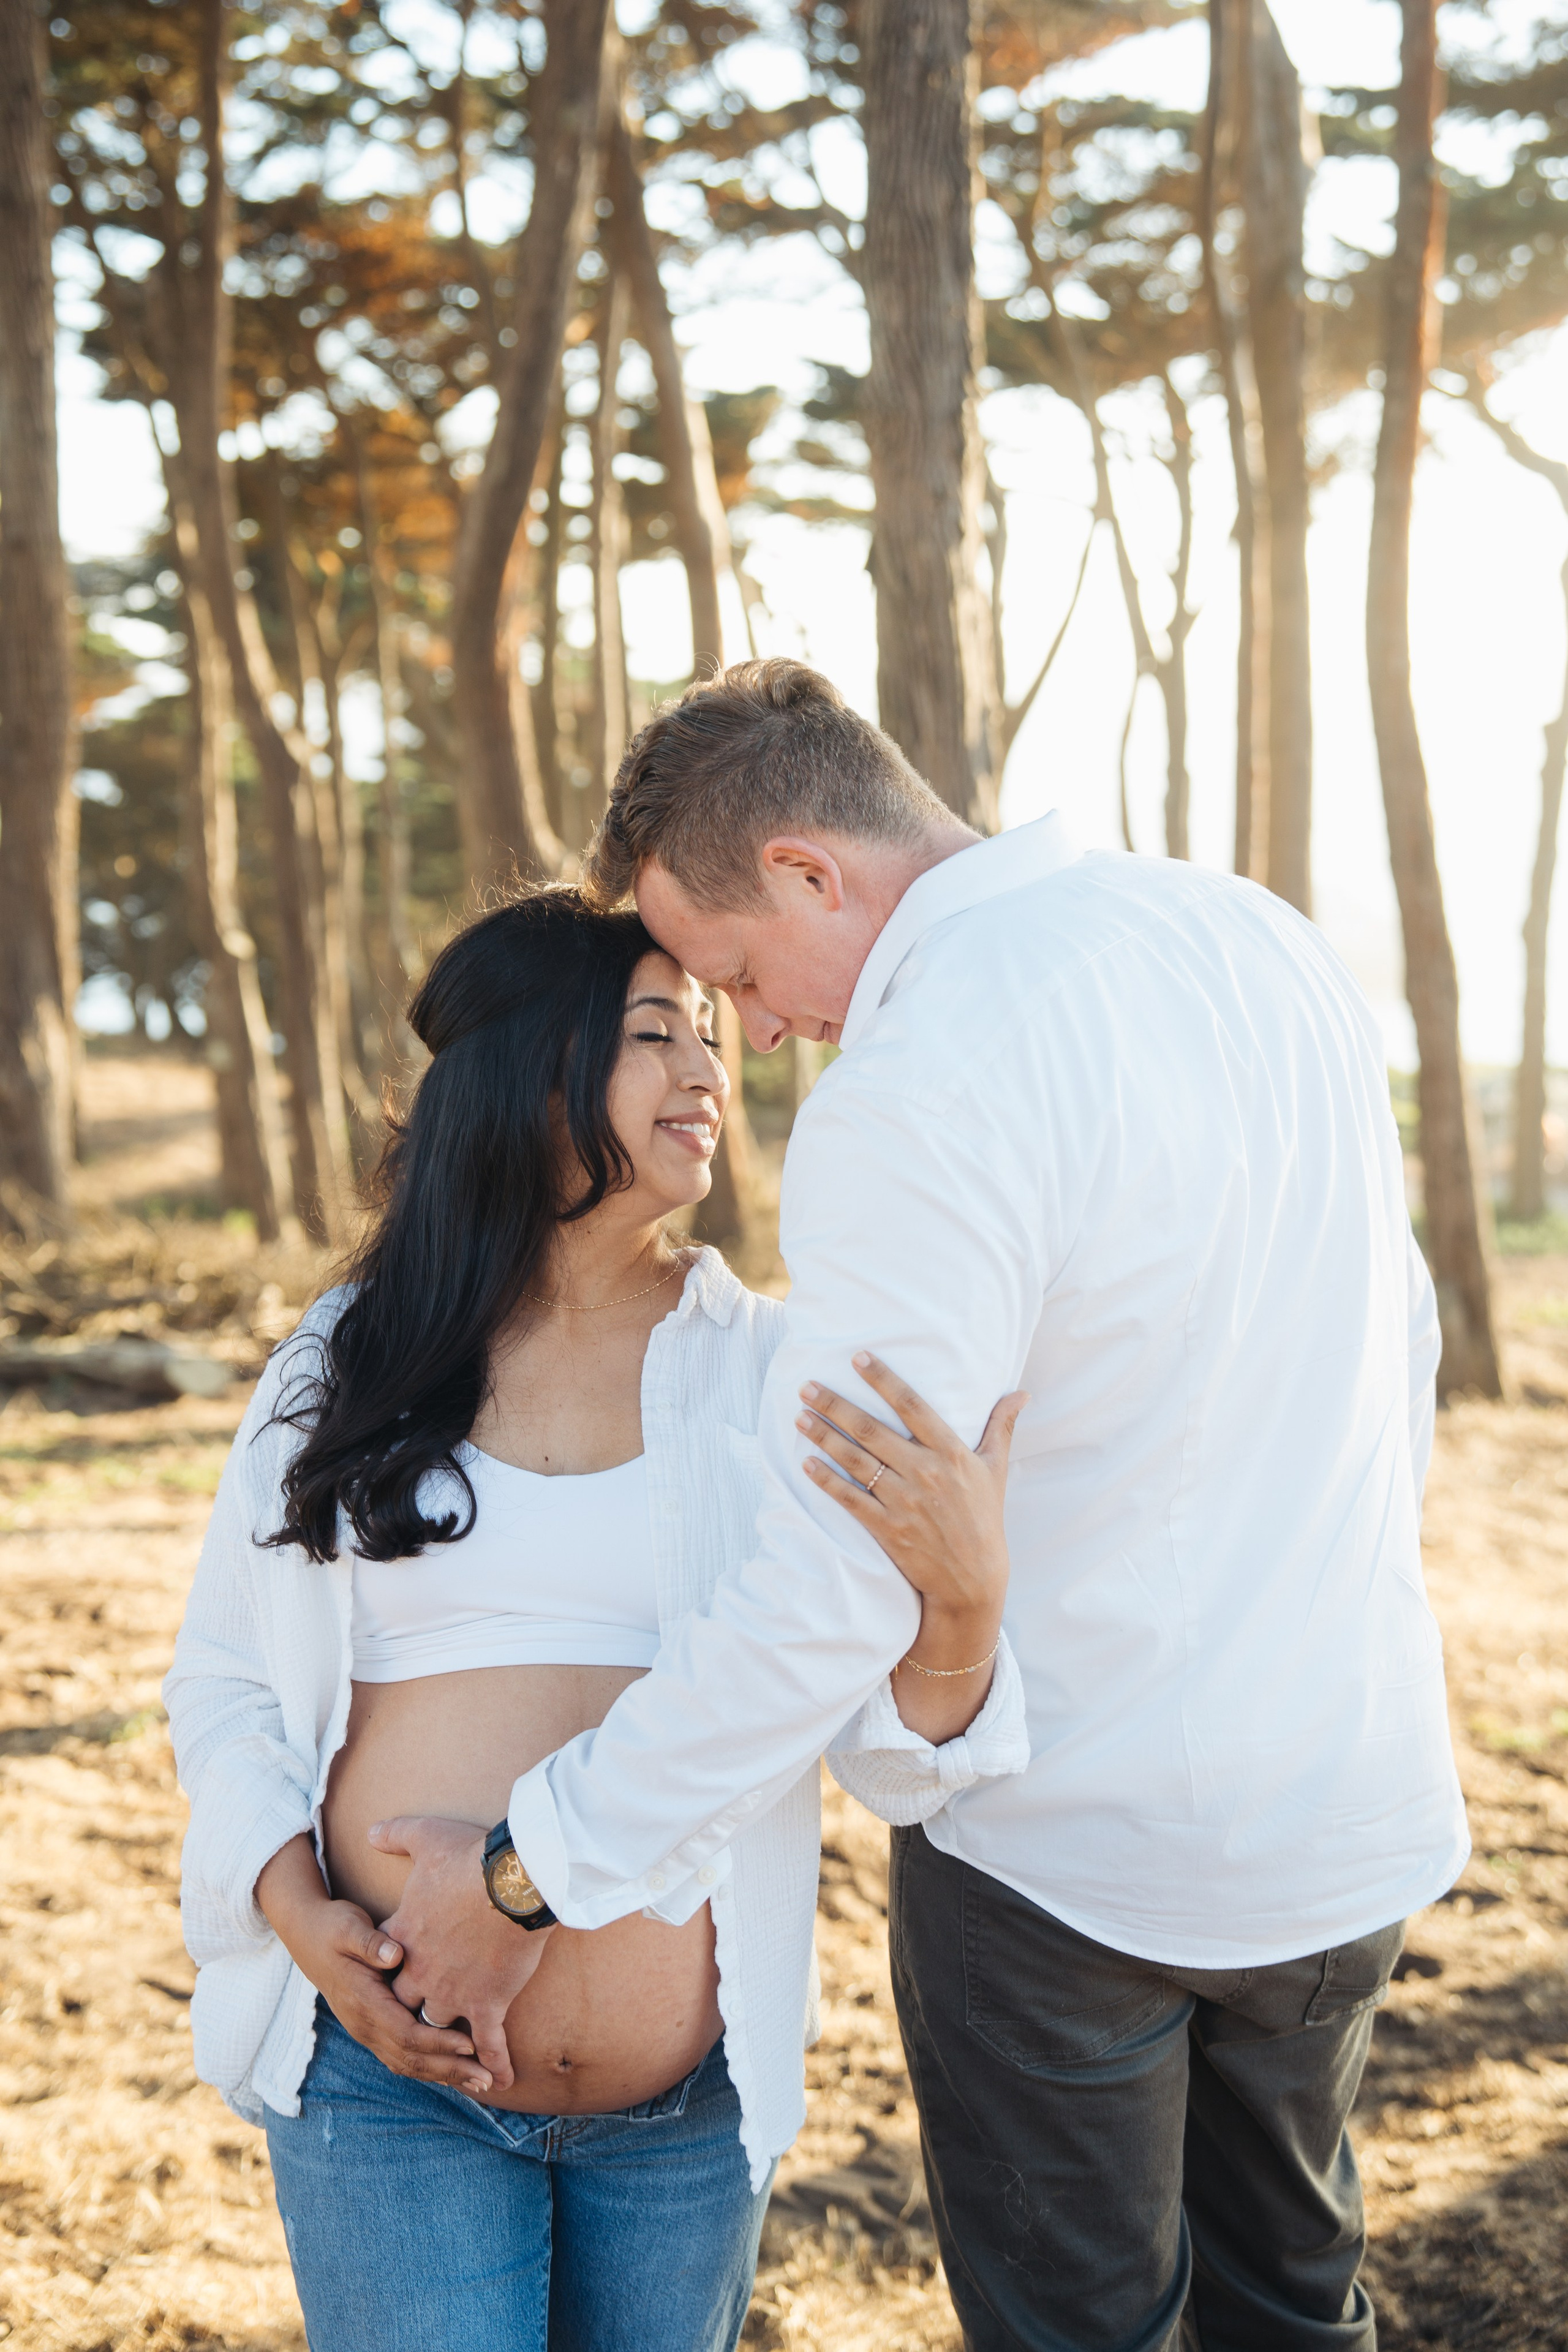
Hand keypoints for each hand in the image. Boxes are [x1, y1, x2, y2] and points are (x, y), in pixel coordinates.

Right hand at [255, 1833, 492, 2095]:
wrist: (307, 1935)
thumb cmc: (333, 1928)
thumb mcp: (348, 1927)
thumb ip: (371, 1943)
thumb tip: (395, 1956)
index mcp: (362, 2003)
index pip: (405, 2034)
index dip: (439, 2042)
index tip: (472, 2045)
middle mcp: (363, 2024)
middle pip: (410, 2059)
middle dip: (449, 2071)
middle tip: (487, 2080)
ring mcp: (366, 2030)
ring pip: (406, 2064)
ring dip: (443, 2075)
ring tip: (479, 2082)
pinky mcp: (372, 2028)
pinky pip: (402, 2057)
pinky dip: (429, 2067)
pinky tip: (453, 2071)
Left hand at [372, 1815, 554, 2089]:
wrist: (513, 1881)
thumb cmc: (470, 1858)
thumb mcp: (425, 1836)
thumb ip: (395, 1834)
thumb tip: (370, 1831)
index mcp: (404, 1935)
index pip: (383, 1960)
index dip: (385, 1966)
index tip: (390, 1970)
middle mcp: (421, 1972)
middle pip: (404, 2002)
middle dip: (407, 2012)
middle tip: (413, 2023)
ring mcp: (453, 1992)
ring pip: (438, 2027)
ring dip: (444, 2043)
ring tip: (453, 2060)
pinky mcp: (487, 2003)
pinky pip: (487, 2041)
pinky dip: (493, 2062)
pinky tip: (499, 2081)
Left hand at [797, 1353, 1026, 1740]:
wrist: (974, 1580)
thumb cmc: (984, 1519)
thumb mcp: (996, 1470)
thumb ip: (1002, 1427)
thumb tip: (1021, 1392)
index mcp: (952, 1454)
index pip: (913, 1406)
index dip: (884, 1379)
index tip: (858, 1358)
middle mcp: (925, 1473)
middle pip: (872, 1430)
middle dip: (836, 1405)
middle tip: (807, 1386)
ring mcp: (904, 1502)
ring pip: (856, 1461)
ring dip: (824, 1437)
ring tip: (800, 1416)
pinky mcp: (887, 1529)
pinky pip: (850, 1499)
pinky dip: (827, 1481)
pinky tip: (807, 1463)